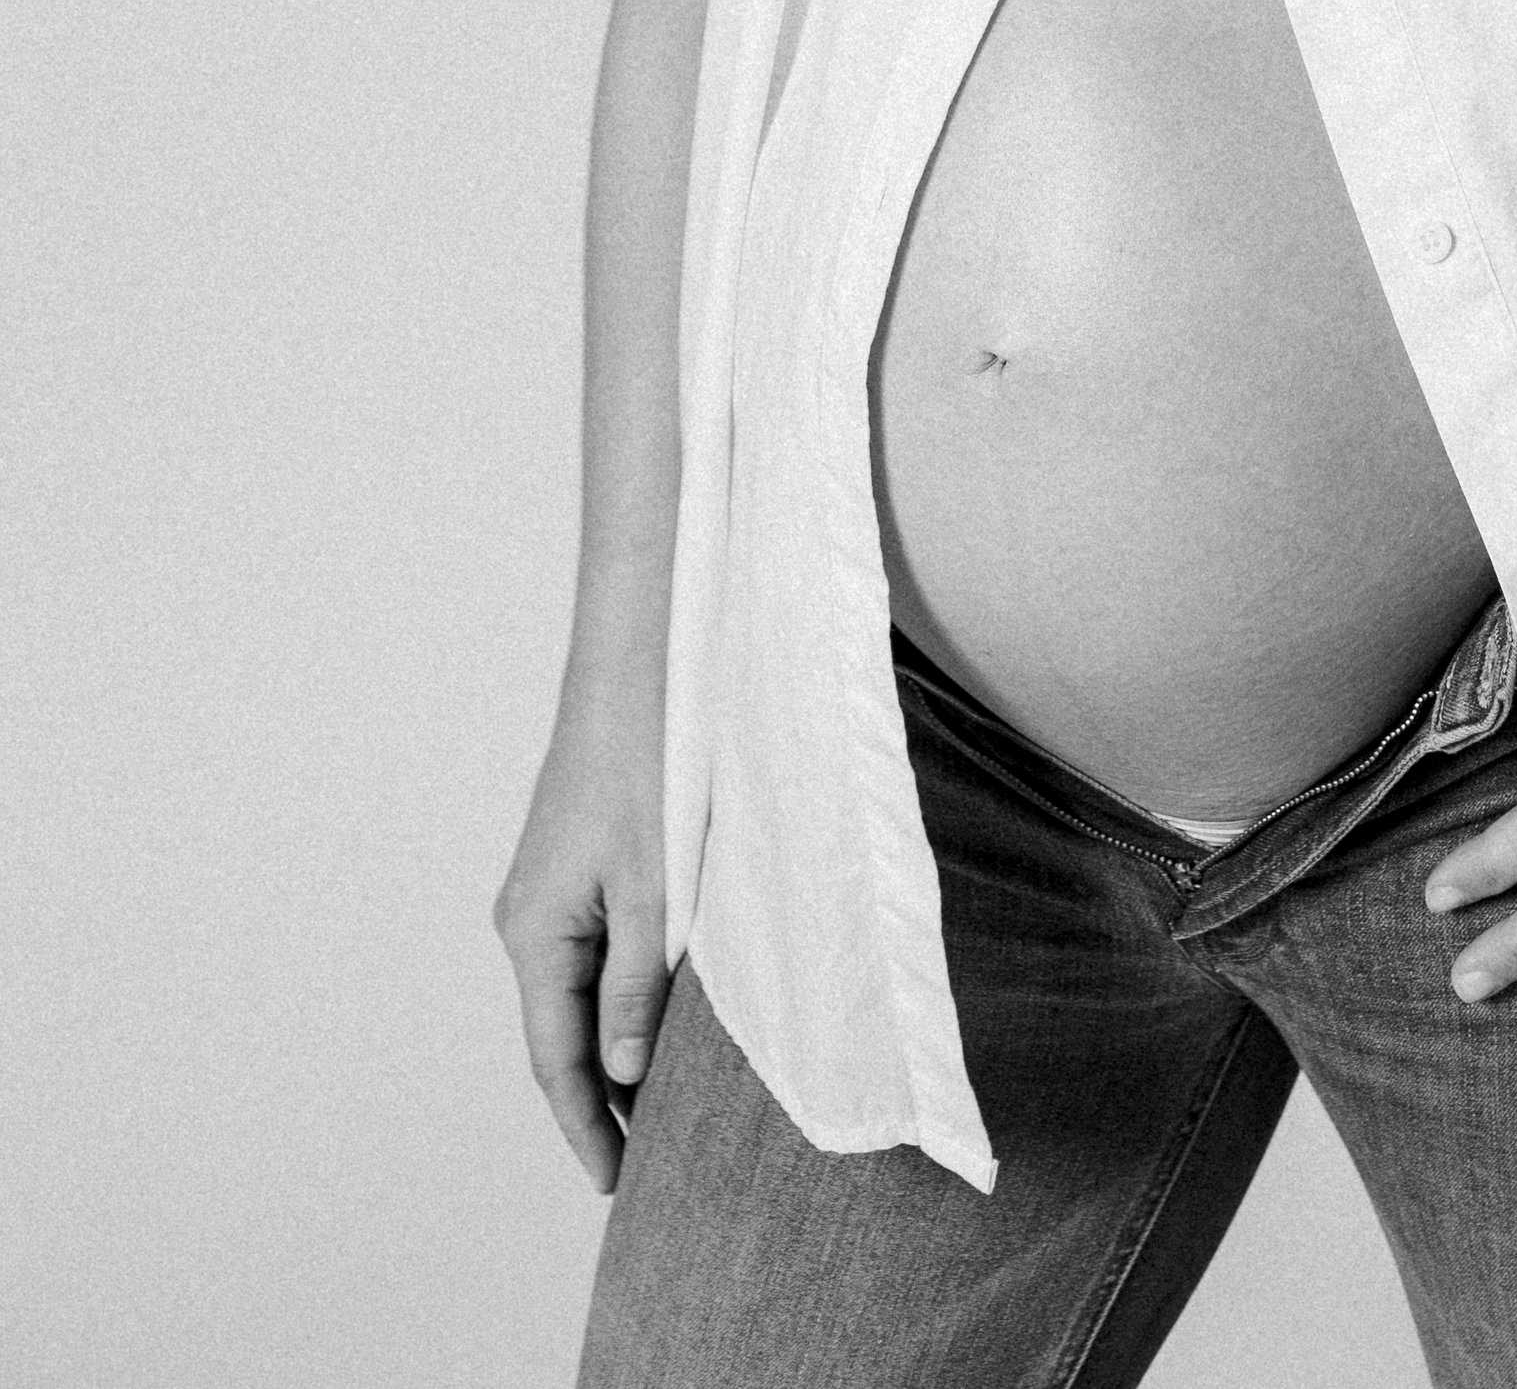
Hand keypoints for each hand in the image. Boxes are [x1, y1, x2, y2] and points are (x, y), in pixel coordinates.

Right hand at [494, 684, 670, 1192]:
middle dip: (601, 1096)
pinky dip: (618, 994)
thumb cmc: (649, 762)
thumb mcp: (656, 886)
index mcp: (536, 932)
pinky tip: (654, 1014)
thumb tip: (625, 1070)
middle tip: (650, 1159)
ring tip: (659, 1103)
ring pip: (577, 992)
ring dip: (613, 1044)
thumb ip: (639, 983)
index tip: (616, 1184)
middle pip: (562, 1032)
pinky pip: (589, 951)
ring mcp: (546, 888)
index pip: (556, 1060)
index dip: (588, 1125)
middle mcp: (526, 917)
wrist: (638, 664)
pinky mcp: (572, 863)